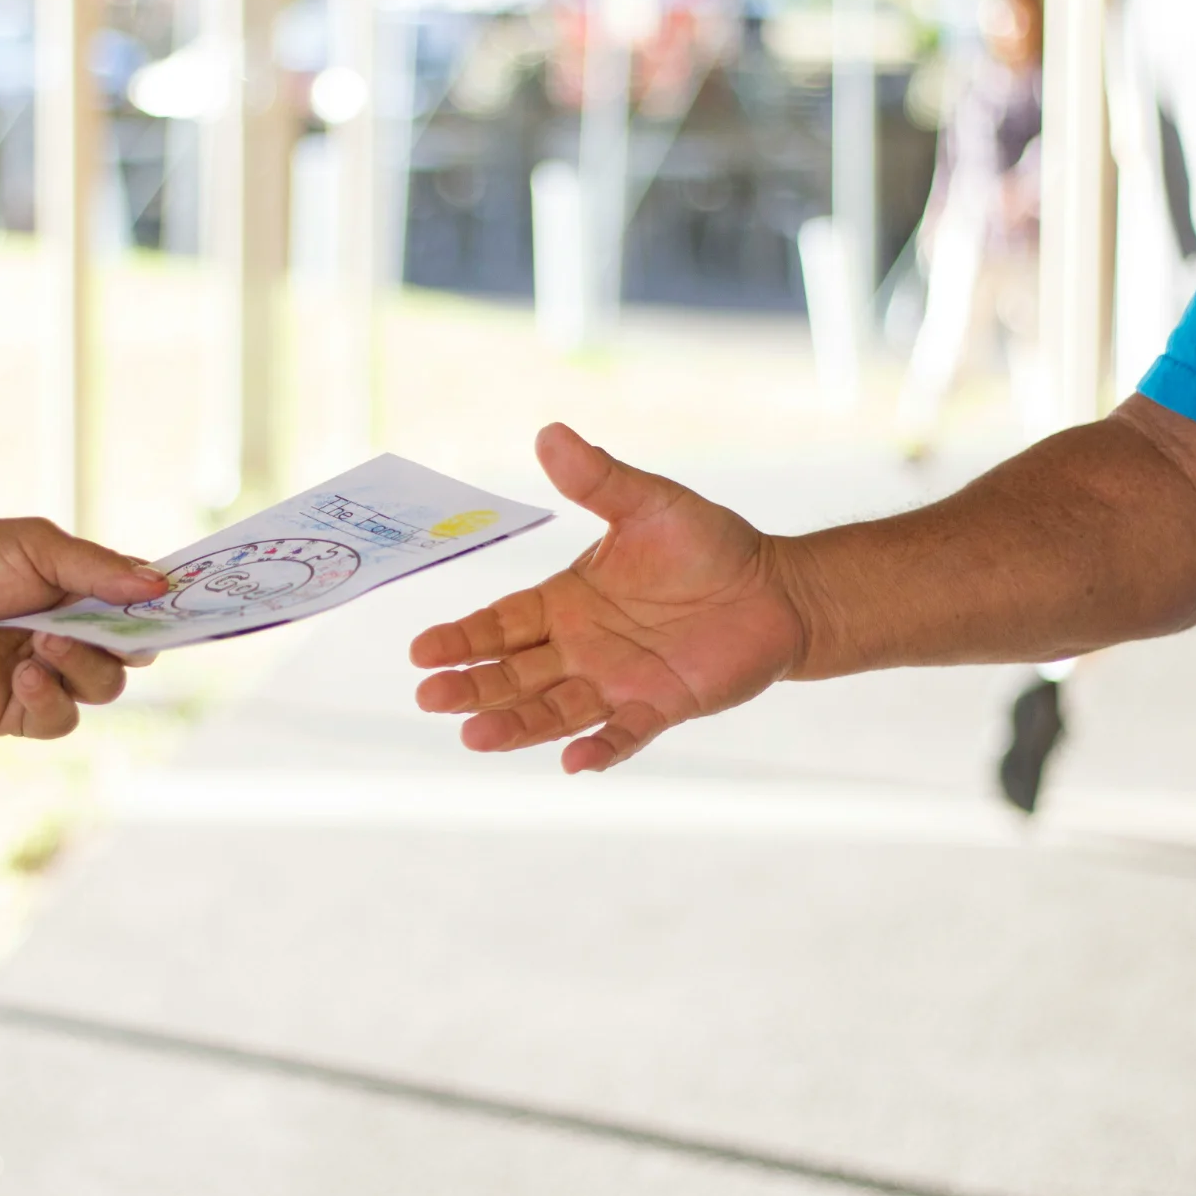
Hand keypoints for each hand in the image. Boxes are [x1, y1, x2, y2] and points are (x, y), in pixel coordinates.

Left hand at [0, 519, 166, 738]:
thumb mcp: (36, 548)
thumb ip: (97, 568)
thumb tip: (158, 584)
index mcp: (87, 594)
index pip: (146, 606)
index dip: (167, 607)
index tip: (181, 604)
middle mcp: (78, 636)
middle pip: (138, 652)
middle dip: (130, 641)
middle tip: (109, 626)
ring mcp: (53, 676)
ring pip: (106, 687)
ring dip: (83, 664)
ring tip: (43, 640)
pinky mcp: (23, 712)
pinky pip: (63, 719)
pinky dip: (50, 697)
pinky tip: (23, 673)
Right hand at [411, 424, 808, 772]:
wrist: (775, 587)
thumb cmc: (705, 545)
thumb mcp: (647, 503)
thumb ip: (597, 479)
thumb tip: (550, 434)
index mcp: (564, 603)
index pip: (500, 624)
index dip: (461, 638)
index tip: (420, 651)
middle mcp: (578, 649)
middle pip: (512, 675)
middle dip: (472, 687)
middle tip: (431, 698)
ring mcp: (614, 682)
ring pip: (552, 710)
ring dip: (516, 725)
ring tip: (475, 737)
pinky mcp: (659, 706)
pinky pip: (624, 732)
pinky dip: (599, 748)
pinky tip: (574, 762)